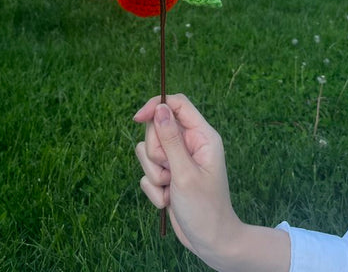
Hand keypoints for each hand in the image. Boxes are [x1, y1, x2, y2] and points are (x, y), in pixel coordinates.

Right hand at [133, 93, 241, 267]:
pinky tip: (169, 201)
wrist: (209, 242)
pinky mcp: (167, 175)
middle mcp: (190, 144)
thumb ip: (171, 139)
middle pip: (157, 128)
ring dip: (154, 174)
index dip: (156, 105)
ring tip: (170, 189)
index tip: (137, 118)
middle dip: (156, 152)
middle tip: (170, 172)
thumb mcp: (185, 173)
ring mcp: (177, 160)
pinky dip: (154, 189)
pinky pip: (147, 172)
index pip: (177, 104)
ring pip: (148, 151)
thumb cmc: (204, 208)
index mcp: (202, 136)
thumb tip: (160, 108)